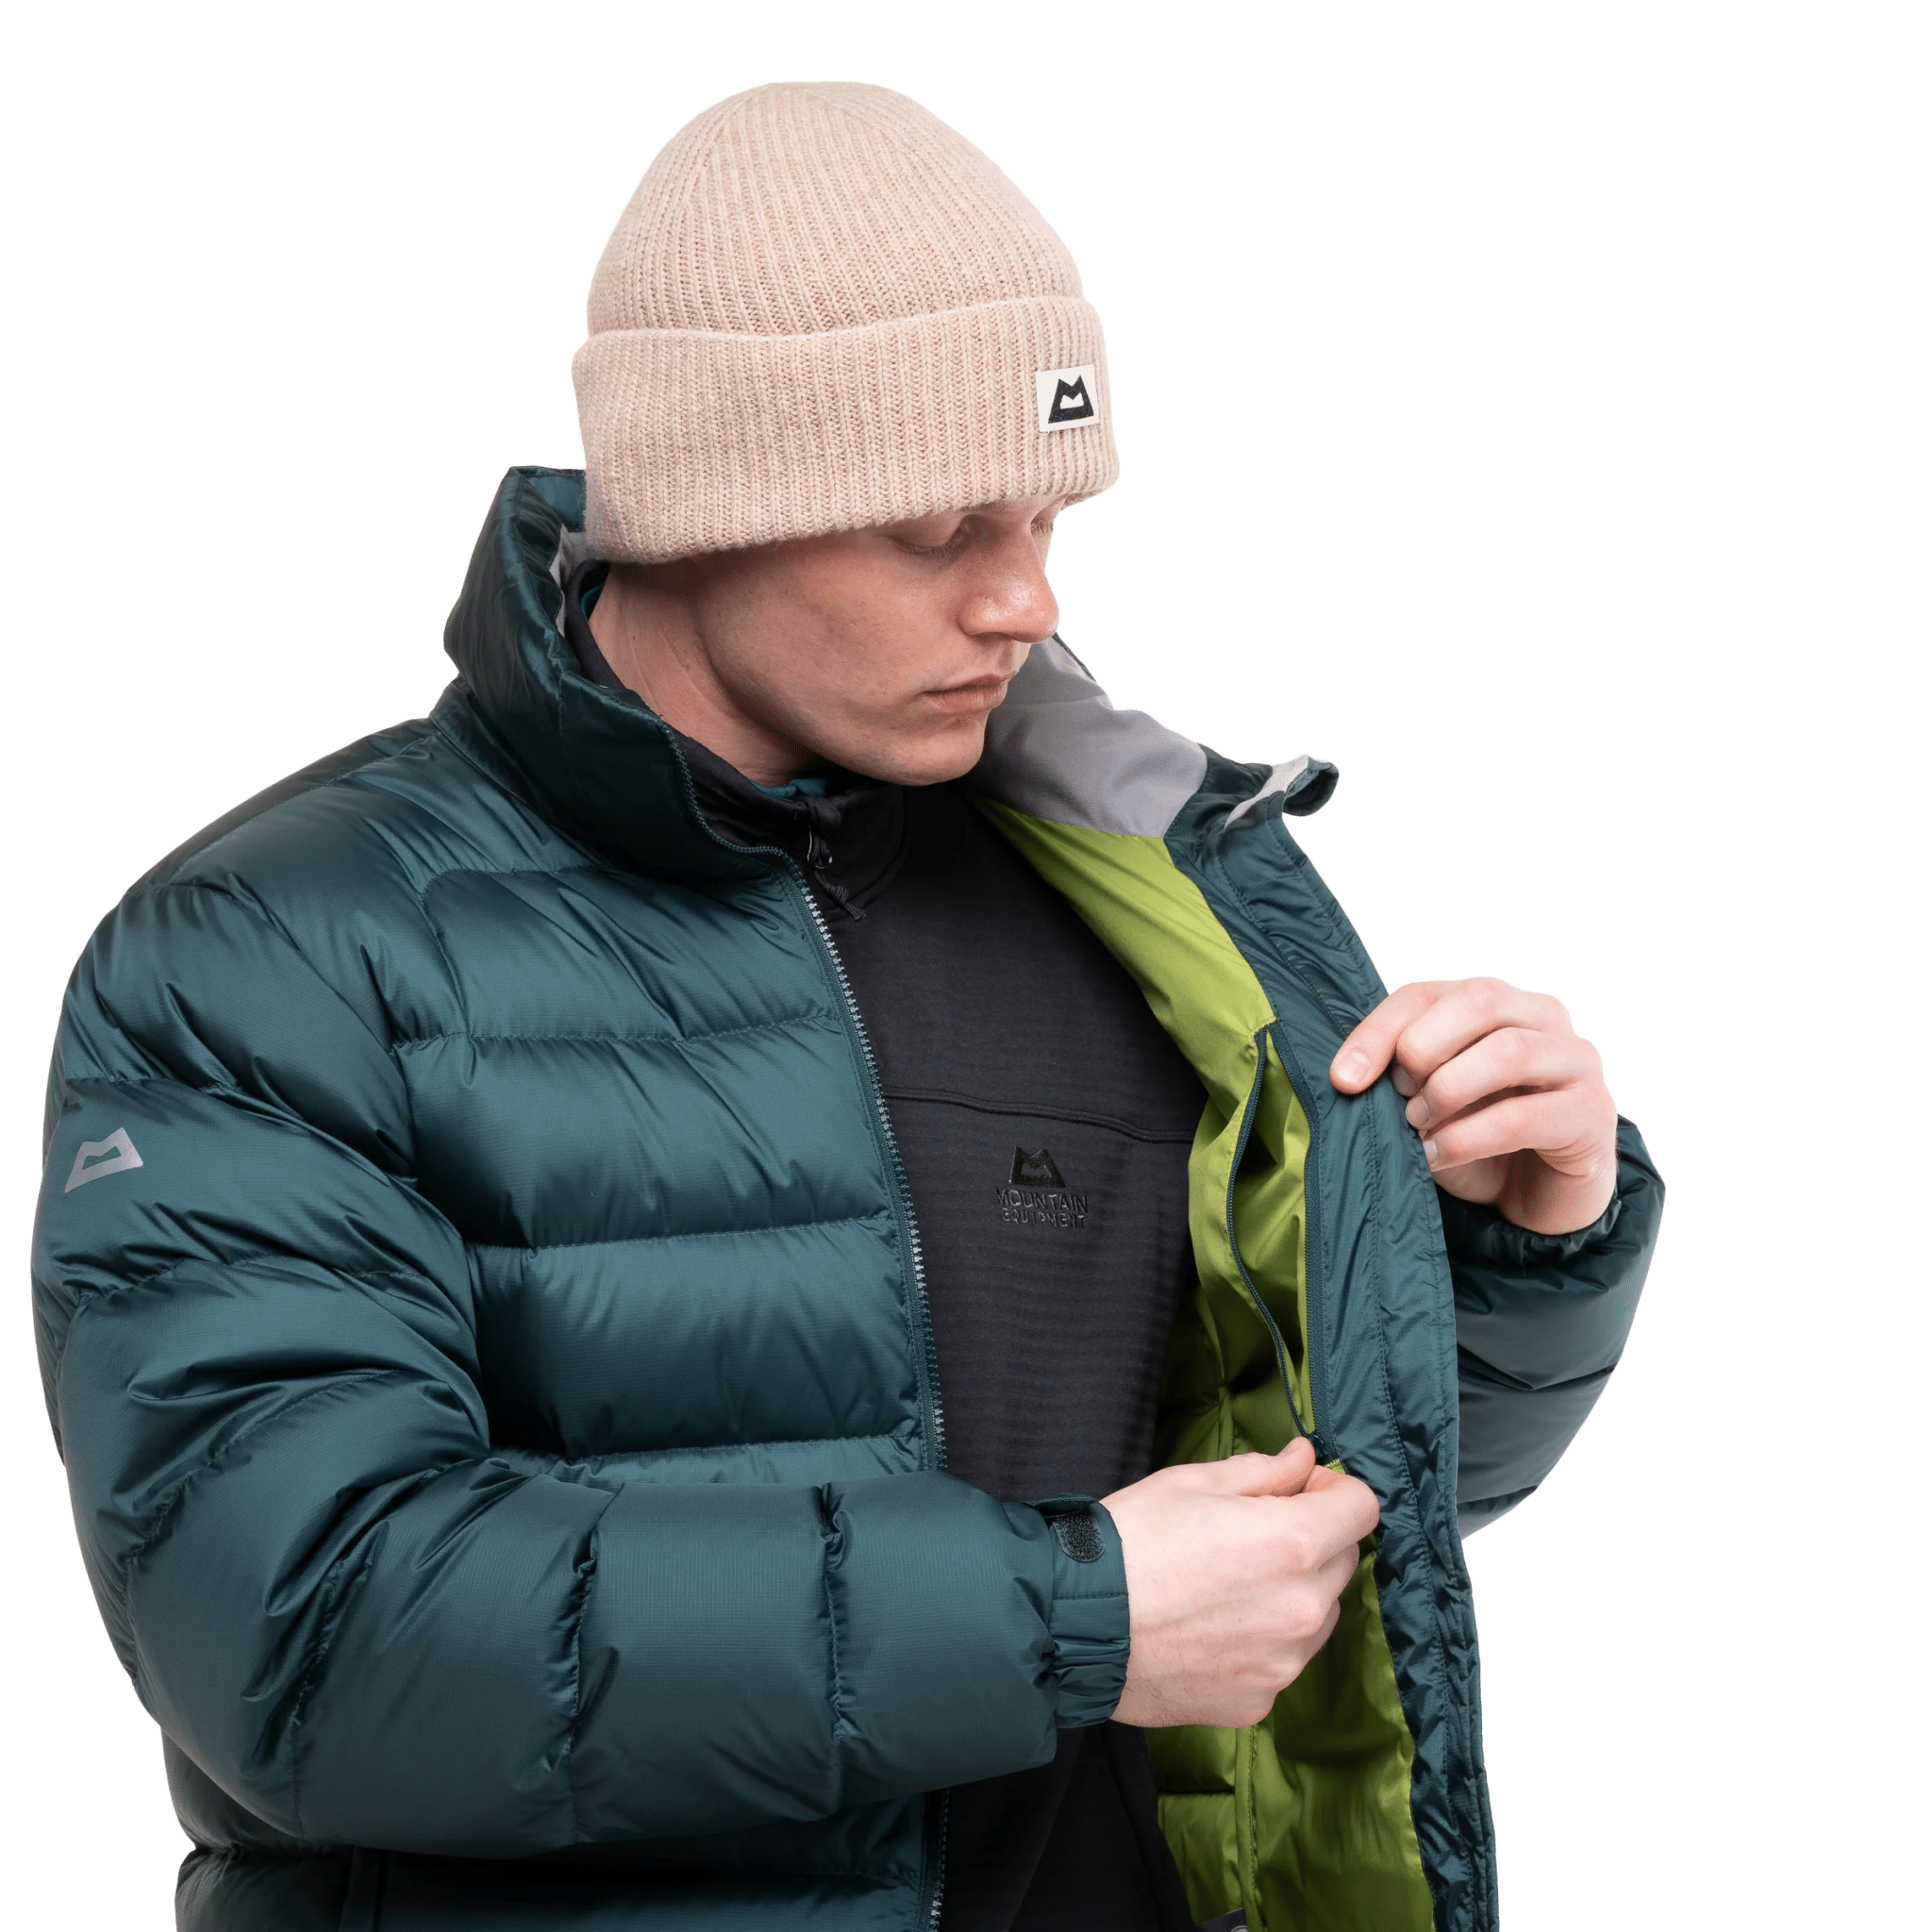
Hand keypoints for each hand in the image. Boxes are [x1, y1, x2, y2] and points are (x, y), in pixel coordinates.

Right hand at [1104, 1438, 1378, 1728]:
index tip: (1299, 1489)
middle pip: (1343, 1561)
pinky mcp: (1258, 1700)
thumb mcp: (1192, 1483)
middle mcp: (1303, 1607)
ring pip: (1317, 1615)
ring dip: (1292, 1594)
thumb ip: (1263, 1472)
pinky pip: (1281, 1660)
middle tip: (1251, 1534)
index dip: (1333, 1488)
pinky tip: (1208, 1628)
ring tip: (1226, 1586)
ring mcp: (1284, 1662)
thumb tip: (1304, 1461)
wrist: (1075, 1625)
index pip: (1362, 1507)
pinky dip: (1260, 1641)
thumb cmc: (1129, 1542)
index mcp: (1294, 1542)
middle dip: (1312, 1540)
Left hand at [1329, 977, 1618, 1235]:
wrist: (1538, 1199)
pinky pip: (1524, 1116)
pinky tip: (1437, 1157)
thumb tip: (1350, 1076)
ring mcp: (1576, 1061)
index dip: (1379, 1032)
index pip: (1427, 993)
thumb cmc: (1476, 1139)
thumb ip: (1399, 1079)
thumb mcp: (1425, 1104)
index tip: (1343, 1078)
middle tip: (1398, 1096)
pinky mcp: (1592, 1114)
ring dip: (1448, 1091)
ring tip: (1417, 1126)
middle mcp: (1542, 1016)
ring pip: (1509, 1052)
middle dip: (1423, 1047)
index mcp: (1494, 1002)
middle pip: (1479, 1000)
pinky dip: (1468, 1138)